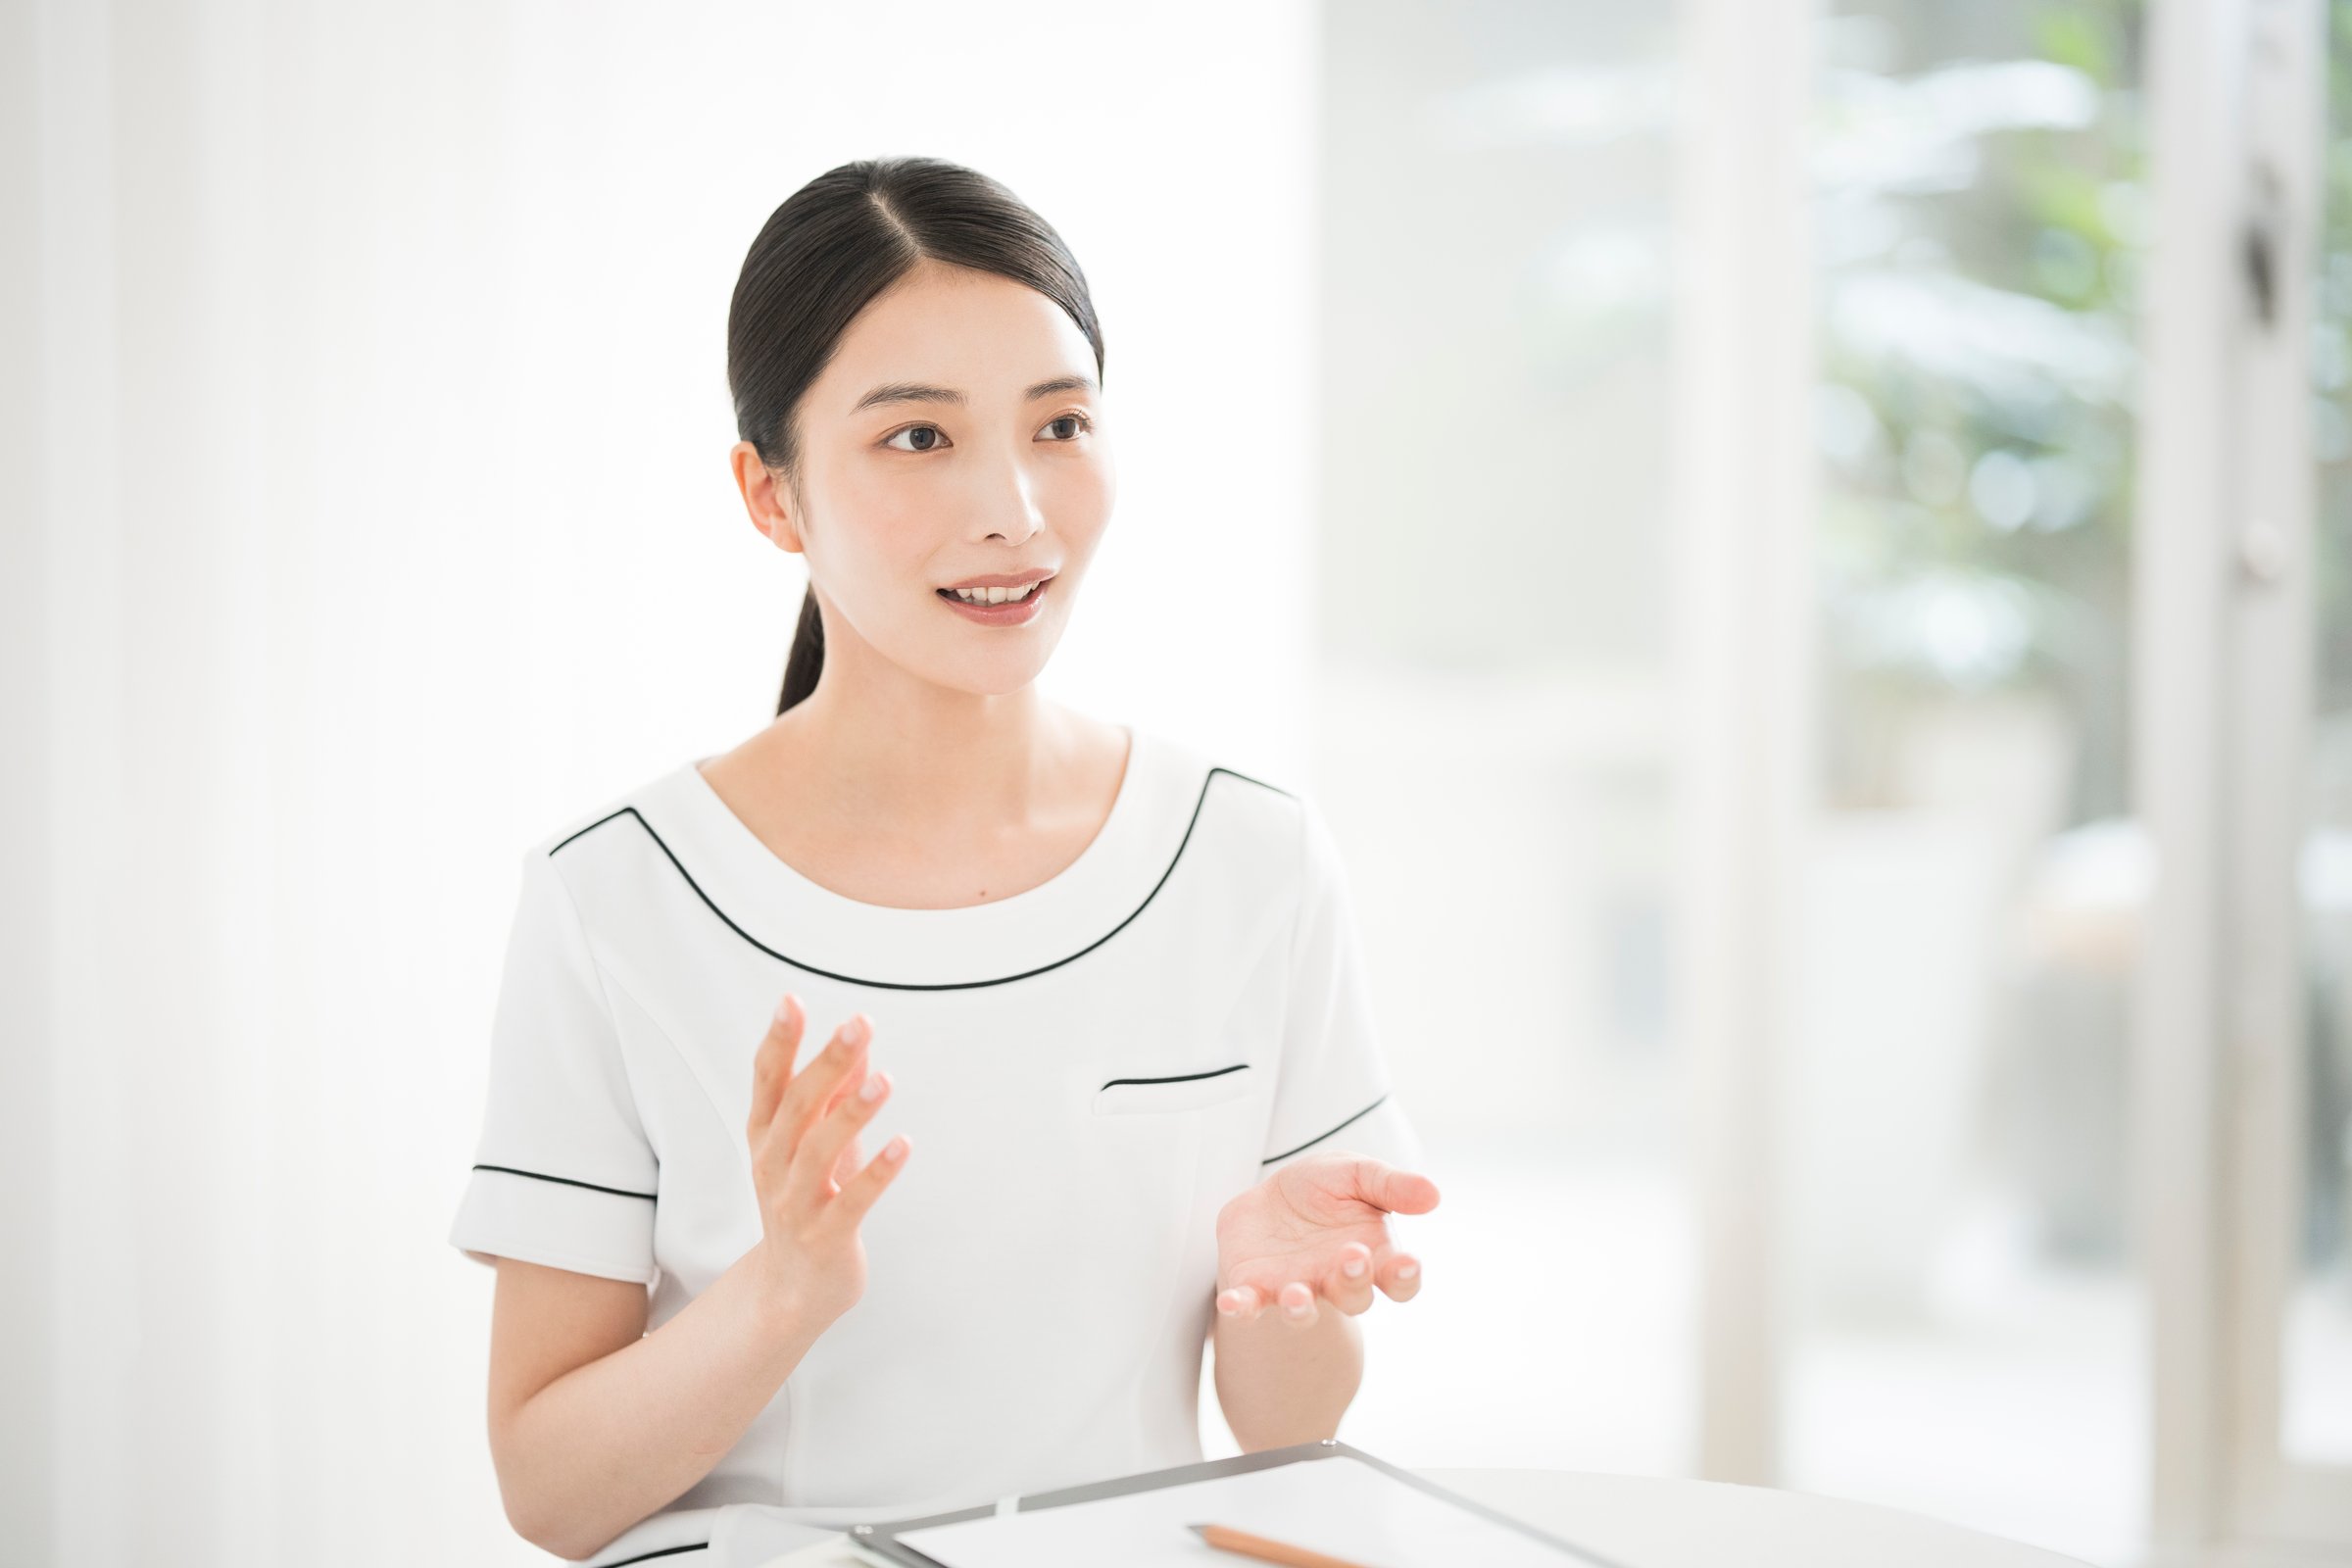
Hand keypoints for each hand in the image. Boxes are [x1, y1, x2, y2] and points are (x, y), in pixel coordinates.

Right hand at [744, 993, 909, 1328]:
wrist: (793, 1289)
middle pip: (795, 1108)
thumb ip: (833, 1094)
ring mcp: (795, 1204)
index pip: (767, 1080)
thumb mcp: (815, 1142)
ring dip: (852, 1114)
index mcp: (766, 1136)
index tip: (791, 1001)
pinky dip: (877, 1173)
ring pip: (819, 1153)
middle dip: (826, 1064)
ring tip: (884, 1079)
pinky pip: (851, 1202)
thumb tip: (858, 1041)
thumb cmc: (809, 1200)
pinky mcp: (825, 1237)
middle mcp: (772, 1166)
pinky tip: (904, 1145)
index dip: (778, 1041)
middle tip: (857, 1025)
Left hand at [1213, 1152, 1438, 1327]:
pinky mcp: (1256, 1288)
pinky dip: (1240, 1308)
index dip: (1405, 1276)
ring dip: (1302, 1307)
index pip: (1399, 1279)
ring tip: (1298, 1295)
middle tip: (1352, 1257)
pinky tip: (1230, 1304)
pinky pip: (1249, 1305)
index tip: (1407, 1261)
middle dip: (1354, 1281)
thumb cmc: (1323, 1189)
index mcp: (1373, 1255)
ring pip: (1304, 1309)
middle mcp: (1337, 1280)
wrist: (1270, 1198)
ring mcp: (1297, 1287)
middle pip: (1354, 1297)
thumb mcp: (1357, 1173)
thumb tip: (1433, 1194)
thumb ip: (1391, 1185)